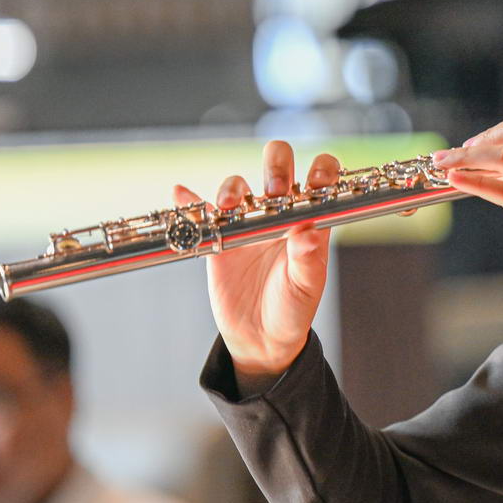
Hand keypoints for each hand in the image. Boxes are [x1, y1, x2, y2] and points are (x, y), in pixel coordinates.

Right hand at [177, 142, 340, 388]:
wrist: (261, 337)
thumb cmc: (293, 309)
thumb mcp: (306, 287)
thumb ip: (308, 259)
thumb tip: (310, 231)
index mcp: (308, 219)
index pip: (320, 178)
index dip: (321, 169)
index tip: (314, 181)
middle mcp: (278, 213)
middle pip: (277, 167)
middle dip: (276, 165)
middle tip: (274, 189)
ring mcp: (246, 223)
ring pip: (238, 186)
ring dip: (232, 187)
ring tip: (229, 206)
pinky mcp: (217, 239)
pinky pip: (201, 215)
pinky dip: (189, 202)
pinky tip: (180, 192)